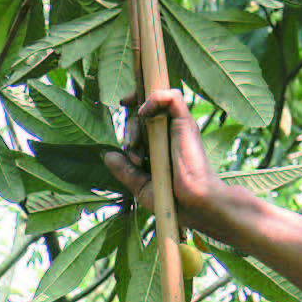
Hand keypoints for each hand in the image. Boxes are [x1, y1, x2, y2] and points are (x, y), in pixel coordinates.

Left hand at [103, 89, 232, 239]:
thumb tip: (107, 155)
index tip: (123, 131)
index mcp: (161, 147)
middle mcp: (170, 134)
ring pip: (155, 102)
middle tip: (132, 152)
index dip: (132, 122)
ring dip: (138, 118)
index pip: (145, 122)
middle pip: (144, 113)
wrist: (194, 204)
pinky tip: (144, 113)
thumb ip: (125, 171)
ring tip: (135, 144)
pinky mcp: (185, 122)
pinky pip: (171, 96)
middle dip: (131, 129)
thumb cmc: (173, 201)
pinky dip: (155, 98)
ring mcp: (178, 127)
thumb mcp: (142, 187)